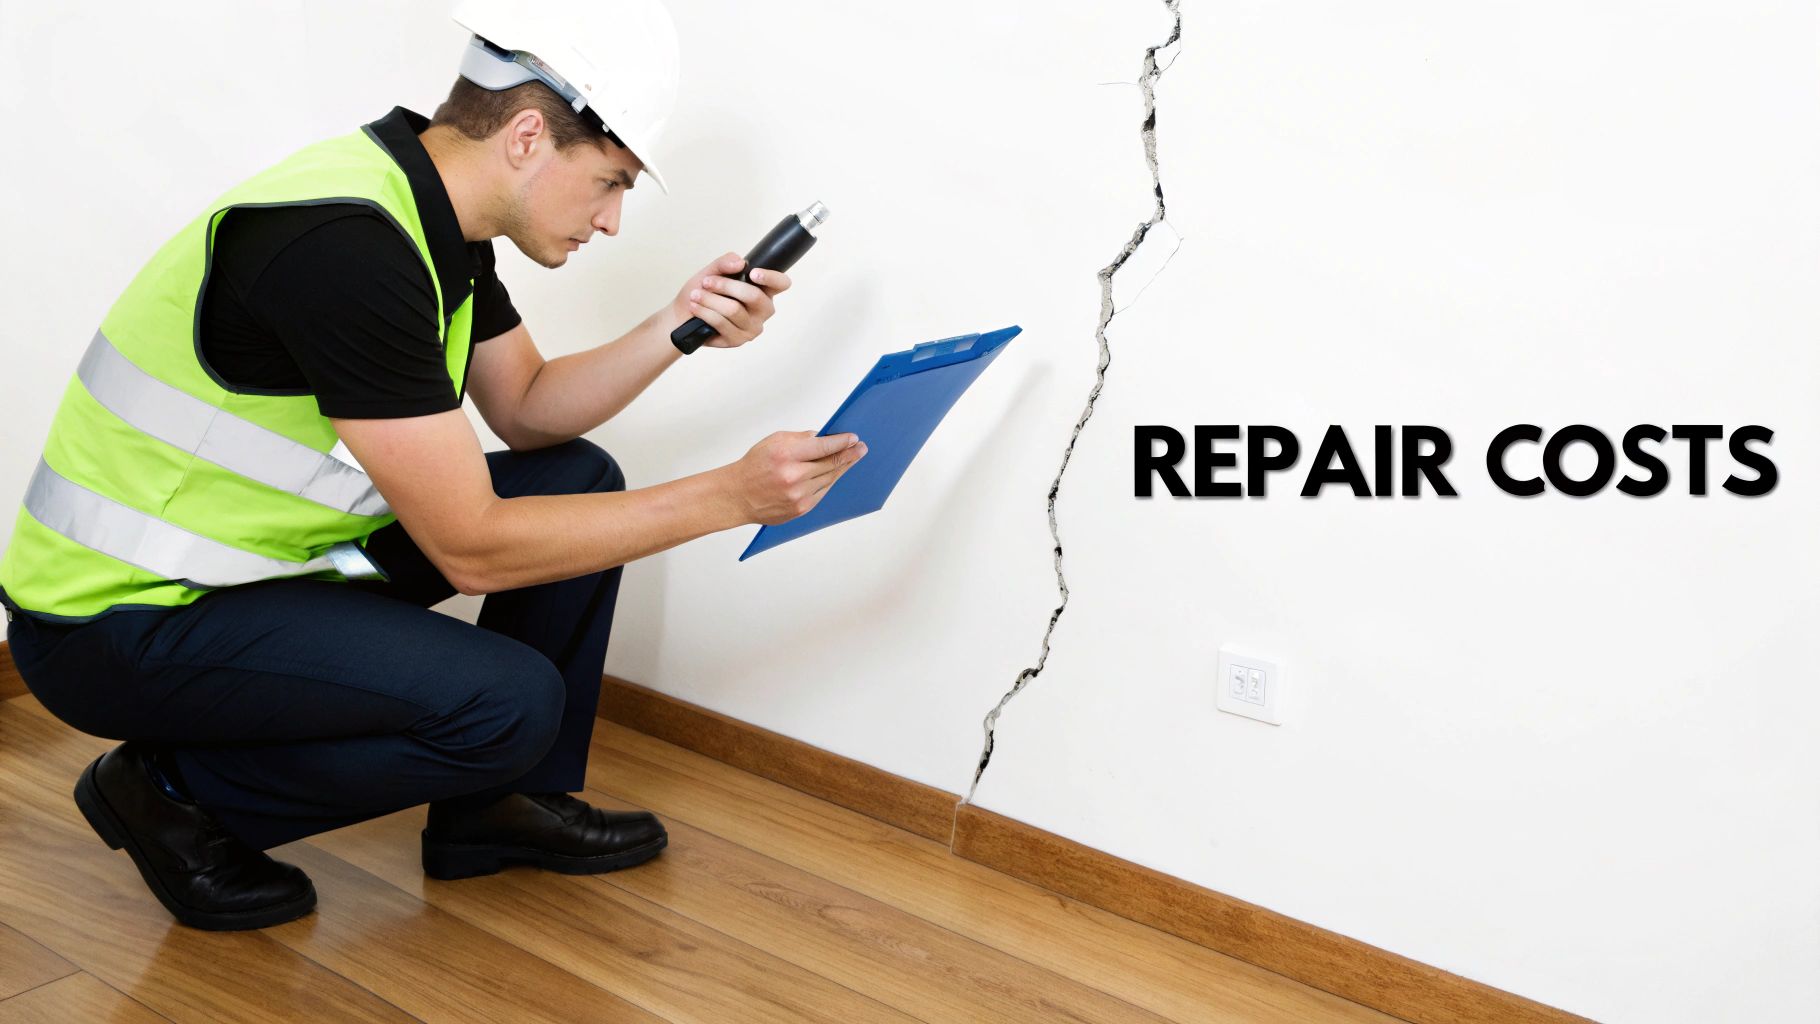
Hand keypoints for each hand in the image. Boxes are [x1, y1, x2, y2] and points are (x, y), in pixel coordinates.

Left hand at [671, 251, 792, 348]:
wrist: (684, 314)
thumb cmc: (704, 291)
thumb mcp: (712, 271)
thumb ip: (725, 263)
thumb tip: (740, 263)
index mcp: (764, 291)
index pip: (781, 284)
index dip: (772, 278)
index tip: (753, 273)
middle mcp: (763, 310)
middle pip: (754, 296)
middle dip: (726, 286)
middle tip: (706, 282)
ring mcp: (752, 327)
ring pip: (734, 310)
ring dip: (710, 299)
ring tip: (696, 294)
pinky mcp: (738, 340)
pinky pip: (722, 323)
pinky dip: (705, 312)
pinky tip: (695, 307)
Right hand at [723, 431, 867, 524]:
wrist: (737, 495)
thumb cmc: (754, 466)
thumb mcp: (773, 441)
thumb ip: (800, 439)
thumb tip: (823, 437)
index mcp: (786, 455)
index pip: (823, 446)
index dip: (842, 442)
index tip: (853, 438)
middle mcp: (793, 476)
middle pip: (831, 464)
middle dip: (849, 455)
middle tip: (861, 448)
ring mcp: (798, 495)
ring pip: (829, 479)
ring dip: (843, 469)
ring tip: (852, 459)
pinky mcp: (800, 509)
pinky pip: (822, 492)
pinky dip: (830, 482)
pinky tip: (835, 474)